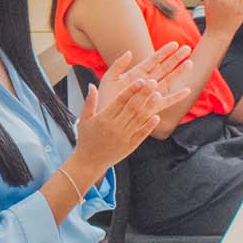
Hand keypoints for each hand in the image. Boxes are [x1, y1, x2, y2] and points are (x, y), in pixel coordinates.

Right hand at [72, 47, 191, 173]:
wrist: (89, 162)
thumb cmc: (86, 138)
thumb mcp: (84, 119)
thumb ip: (89, 102)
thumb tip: (92, 85)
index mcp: (103, 119)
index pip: (120, 101)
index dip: (131, 90)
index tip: (141, 80)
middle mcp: (114, 127)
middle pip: (132, 108)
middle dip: (143, 94)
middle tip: (153, 82)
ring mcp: (123, 137)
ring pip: (139, 119)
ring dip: (149, 107)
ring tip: (158, 95)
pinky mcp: (130, 146)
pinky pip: (141, 134)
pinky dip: (149, 126)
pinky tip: (157, 116)